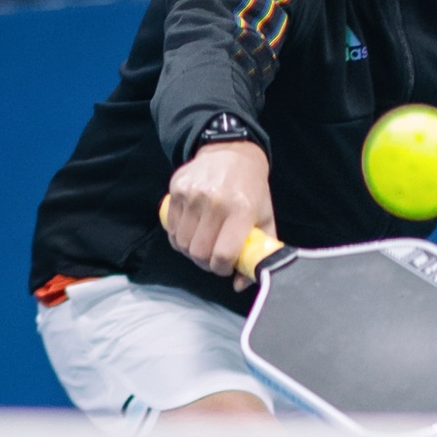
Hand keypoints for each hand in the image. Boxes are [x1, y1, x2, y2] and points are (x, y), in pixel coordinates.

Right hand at [164, 140, 274, 286]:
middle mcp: (215, 202)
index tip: (225, 267)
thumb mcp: (265, 217)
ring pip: (182, 242)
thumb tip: (238, 284)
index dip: (221, 268)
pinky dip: (178, 237)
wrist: (231, 152)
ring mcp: (193, 194)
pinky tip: (191, 233)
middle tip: (212, 259)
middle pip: (199, 252)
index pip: (222, 254)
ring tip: (202, 245)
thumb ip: (258, 251)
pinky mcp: (176, 189)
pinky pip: (171, 227)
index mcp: (242, 210)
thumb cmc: (251, 189)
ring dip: (190, 251)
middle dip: (205, 263)